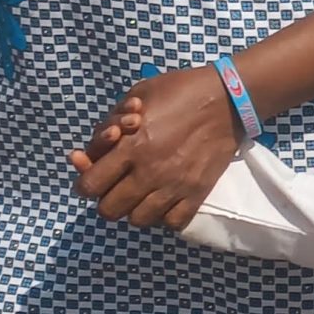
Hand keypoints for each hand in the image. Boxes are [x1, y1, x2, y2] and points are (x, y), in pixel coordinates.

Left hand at [69, 65, 244, 229]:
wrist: (228, 98)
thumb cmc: (178, 91)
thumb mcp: (136, 97)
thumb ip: (109, 126)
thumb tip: (90, 153)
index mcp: (130, 146)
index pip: (89, 186)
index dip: (86, 183)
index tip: (95, 176)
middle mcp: (149, 172)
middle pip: (109, 210)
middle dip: (108, 199)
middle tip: (119, 186)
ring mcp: (175, 185)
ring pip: (139, 220)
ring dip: (136, 209)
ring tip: (143, 194)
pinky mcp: (198, 192)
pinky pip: (173, 222)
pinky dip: (166, 216)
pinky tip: (166, 200)